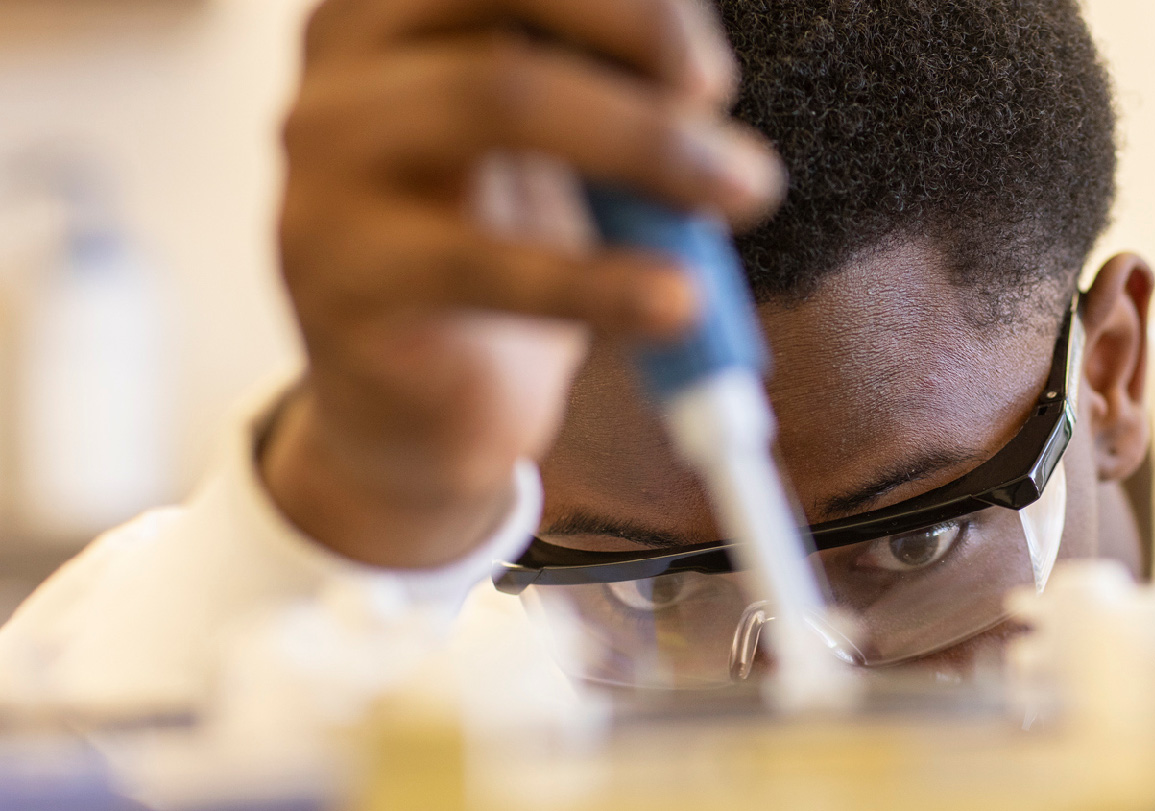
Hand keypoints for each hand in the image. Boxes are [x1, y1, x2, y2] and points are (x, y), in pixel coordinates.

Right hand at [263, 0, 780, 567]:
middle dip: (646, 36)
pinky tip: (678, 302)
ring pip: (497, 95)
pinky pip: (482, 262)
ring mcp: (325, 159)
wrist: (414, 402)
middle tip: (736, 124)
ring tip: (740, 195)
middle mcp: (344, 55)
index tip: (712, 76)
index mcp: (396, 6)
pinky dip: (601, 281)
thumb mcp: (557, 144)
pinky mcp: (336, 269)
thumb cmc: (495, 246)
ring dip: (646, 139)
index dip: (633, 1)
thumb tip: (708, 73)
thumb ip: (607, 82)